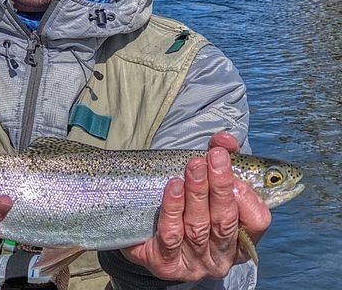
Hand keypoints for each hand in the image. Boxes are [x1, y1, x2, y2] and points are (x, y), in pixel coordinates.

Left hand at [121, 132, 271, 281]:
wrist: (147, 232)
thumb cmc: (187, 204)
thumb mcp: (208, 182)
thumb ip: (221, 157)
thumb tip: (224, 139)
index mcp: (240, 240)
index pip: (258, 221)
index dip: (248, 195)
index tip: (231, 167)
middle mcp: (221, 256)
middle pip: (225, 221)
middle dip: (220, 186)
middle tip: (213, 158)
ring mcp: (195, 264)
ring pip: (198, 227)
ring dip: (196, 193)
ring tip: (193, 166)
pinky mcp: (167, 265)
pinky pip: (171, 236)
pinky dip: (172, 210)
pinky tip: (173, 188)